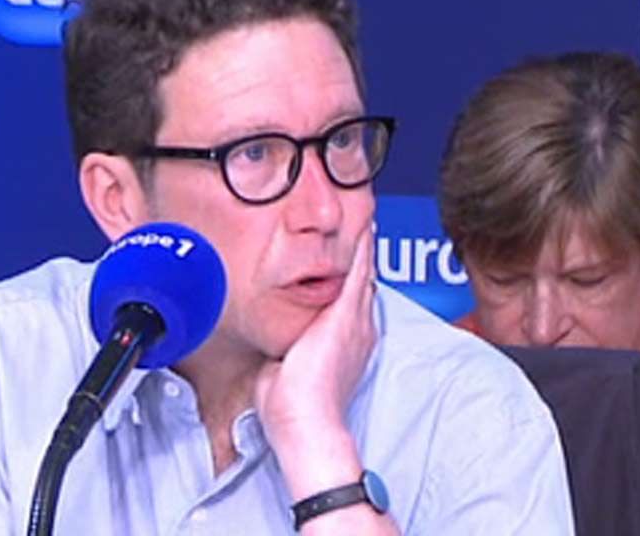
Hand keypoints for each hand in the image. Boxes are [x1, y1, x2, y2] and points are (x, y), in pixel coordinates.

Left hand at [254, 224, 376, 496]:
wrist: (306, 421)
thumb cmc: (293, 407)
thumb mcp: (286, 369)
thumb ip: (285, 353)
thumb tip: (275, 352)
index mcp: (345, 342)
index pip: (351, 300)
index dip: (350, 275)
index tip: (348, 255)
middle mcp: (358, 329)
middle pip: (362, 281)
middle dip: (360, 253)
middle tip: (362, 224)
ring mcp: (355, 322)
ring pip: (363, 272)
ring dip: (363, 245)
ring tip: (365, 217)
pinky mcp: (346, 316)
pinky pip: (358, 272)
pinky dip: (362, 248)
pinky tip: (364, 225)